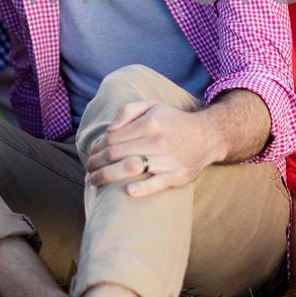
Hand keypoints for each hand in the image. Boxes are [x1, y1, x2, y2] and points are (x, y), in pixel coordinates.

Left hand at [85, 101, 219, 197]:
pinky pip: (158, 184)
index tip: (91, 154)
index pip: (113, 138)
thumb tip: (109, 129)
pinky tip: (127, 191)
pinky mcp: (178, 175)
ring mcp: (168, 159)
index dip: (97, 148)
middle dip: (96, 164)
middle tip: (88, 170)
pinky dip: (142, 188)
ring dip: (106, 177)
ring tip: (94, 182)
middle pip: (116, 154)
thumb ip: (128, 110)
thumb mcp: (152, 105)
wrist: (207, 136)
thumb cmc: (173, 122)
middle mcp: (158, 140)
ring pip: (130, 168)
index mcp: (150, 123)